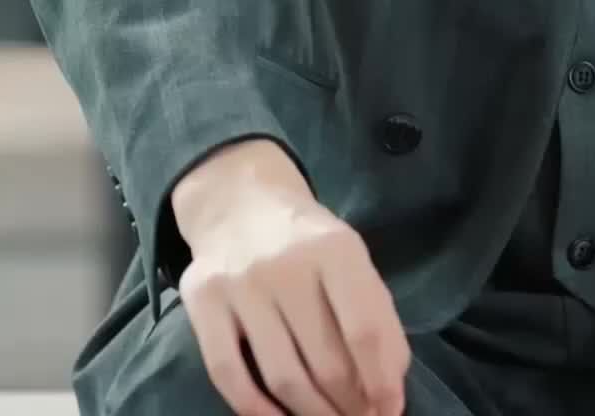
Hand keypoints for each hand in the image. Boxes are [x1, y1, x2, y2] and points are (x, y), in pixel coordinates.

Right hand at [173, 140, 410, 415]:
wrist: (240, 200)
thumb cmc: (306, 240)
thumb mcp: (349, 258)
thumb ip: (374, 313)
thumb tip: (390, 388)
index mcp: (335, 248)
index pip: (364, 329)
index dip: (381, 381)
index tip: (390, 411)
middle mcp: (286, 263)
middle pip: (325, 360)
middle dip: (349, 404)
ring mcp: (241, 282)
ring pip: (281, 376)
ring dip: (311, 414)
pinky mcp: (203, 299)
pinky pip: (228, 373)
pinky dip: (256, 410)